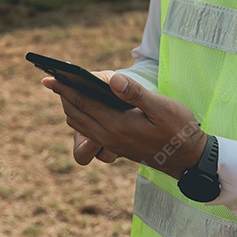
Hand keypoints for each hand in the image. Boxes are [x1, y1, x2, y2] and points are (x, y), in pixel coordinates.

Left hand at [42, 71, 205, 178]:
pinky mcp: (116, 146)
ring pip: (80, 125)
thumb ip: (135, 93)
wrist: (188, 159)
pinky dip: (81, 117)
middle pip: (75, 114)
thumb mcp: (162, 107)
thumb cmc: (178, 129)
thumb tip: (111, 79)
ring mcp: (112, 144)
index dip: (64, 88)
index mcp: (117, 125)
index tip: (48, 78)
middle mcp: (109, 137)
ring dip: (70, 108)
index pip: (83, 102)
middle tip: (51, 80)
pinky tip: (86, 105)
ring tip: (66, 90)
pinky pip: (89, 132)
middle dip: (62, 96)